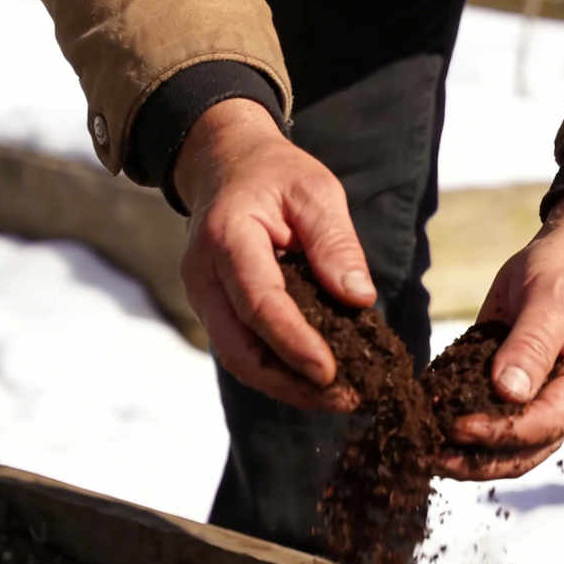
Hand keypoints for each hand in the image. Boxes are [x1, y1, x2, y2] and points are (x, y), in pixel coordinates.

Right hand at [176, 98, 375, 410]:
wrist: (226, 164)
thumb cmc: (274, 175)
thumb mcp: (315, 191)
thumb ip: (335, 243)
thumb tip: (359, 298)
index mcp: (228, 238)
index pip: (259, 303)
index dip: (294, 343)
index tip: (332, 373)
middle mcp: (204, 275)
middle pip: (240, 349)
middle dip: (292, 383)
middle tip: (346, 398)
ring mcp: (204, 297)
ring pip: (239, 359)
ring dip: (287, 385)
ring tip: (339, 397)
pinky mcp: (215, 310)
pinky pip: (244, 350)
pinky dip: (280, 370)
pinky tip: (318, 380)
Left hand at [436, 192, 563, 480]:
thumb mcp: (554, 297)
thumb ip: (532, 344)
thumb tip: (508, 392)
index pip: (546, 424)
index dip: (502, 432)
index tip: (460, 427)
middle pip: (526, 450)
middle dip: (479, 459)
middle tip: (432, 455)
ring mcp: (542, 398)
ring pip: (507, 446)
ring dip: (467, 454)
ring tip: (425, 451)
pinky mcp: (514, 388)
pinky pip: (490, 417)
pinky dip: (460, 427)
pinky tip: (428, 424)